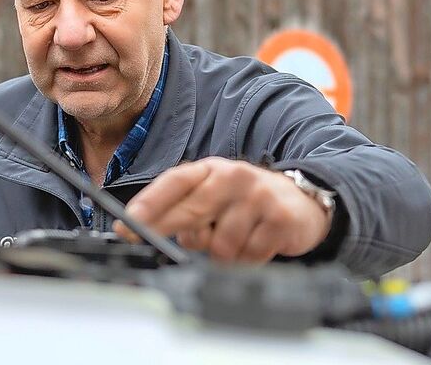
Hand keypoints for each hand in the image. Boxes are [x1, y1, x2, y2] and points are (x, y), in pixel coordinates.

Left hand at [113, 157, 332, 262]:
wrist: (303, 202)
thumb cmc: (248, 202)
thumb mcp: (215, 196)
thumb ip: (187, 211)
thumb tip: (152, 233)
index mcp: (211, 170)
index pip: (174, 182)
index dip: (148, 204)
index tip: (127, 224)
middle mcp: (233, 177)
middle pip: (192, 210)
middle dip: (168, 231)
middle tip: (149, 243)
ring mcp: (258, 196)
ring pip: (220, 245)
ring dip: (222, 255)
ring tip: (236, 241)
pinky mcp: (279, 219)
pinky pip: (248, 257)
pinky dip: (247, 261)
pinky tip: (256, 246)